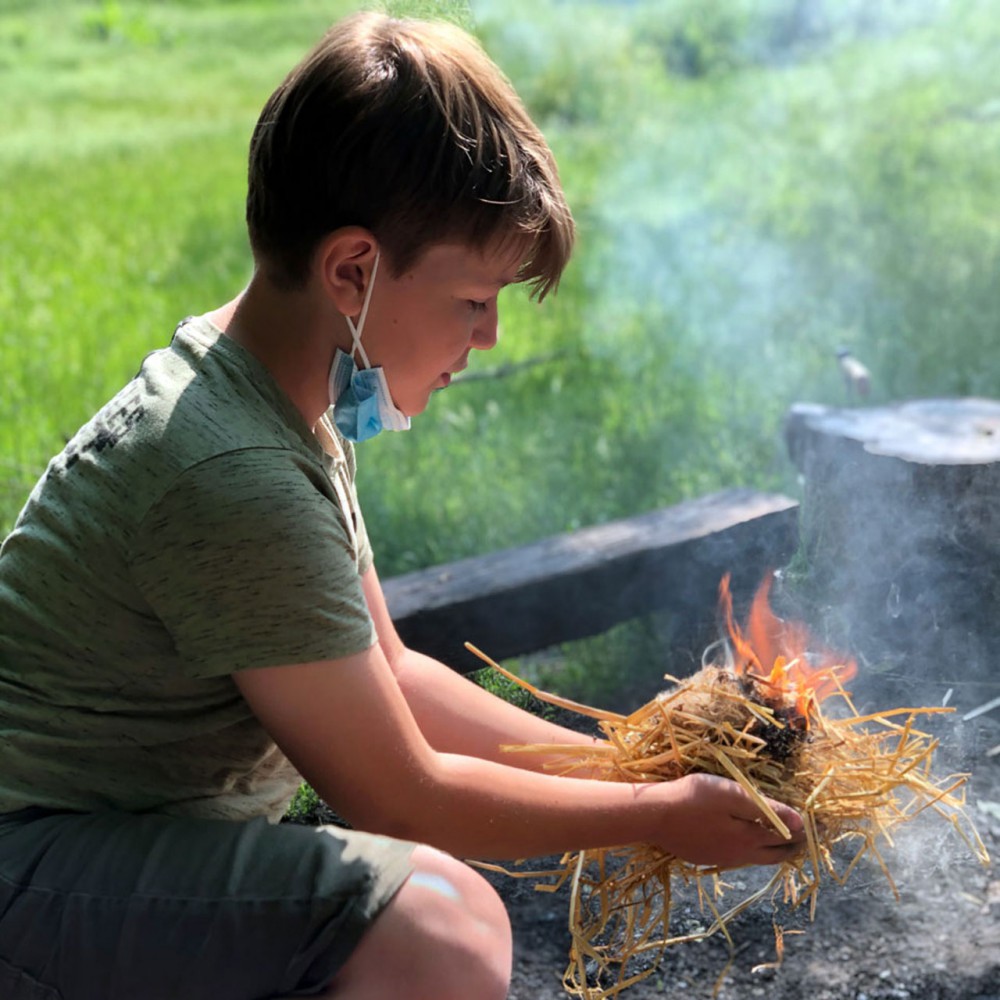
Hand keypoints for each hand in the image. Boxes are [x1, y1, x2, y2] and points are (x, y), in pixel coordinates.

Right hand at [650, 772, 805, 868]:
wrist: (654, 815)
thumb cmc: (695, 798)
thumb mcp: (733, 795)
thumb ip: (767, 809)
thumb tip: (800, 822)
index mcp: (750, 839)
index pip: (786, 838)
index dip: (802, 831)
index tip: (814, 826)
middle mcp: (739, 855)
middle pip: (773, 855)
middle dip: (791, 846)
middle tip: (802, 839)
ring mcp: (720, 858)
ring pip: (754, 858)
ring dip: (769, 850)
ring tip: (777, 841)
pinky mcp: (703, 856)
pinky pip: (734, 857)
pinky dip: (747, 850)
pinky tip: (741, 841)